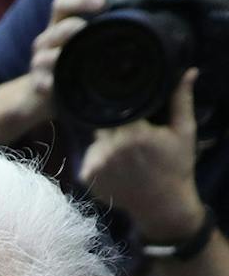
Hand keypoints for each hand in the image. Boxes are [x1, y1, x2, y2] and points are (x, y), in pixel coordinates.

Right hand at [18, 0, 103, 126]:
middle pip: (57, 28)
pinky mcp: (38, 84)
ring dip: (60, 57)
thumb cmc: (75, 62)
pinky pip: (42, 83)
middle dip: (71, 28)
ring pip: (45, 56)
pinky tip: (59, 85)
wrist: (44, 93)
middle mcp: (48, 40)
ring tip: (74, 60)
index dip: (81, 0)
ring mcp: (40, 62)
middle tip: (85, 30)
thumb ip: (108, 27)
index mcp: (61, 24)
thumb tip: (156, 12)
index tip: (103, 3)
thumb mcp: (86, 41)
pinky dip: (51, 84)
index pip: (64, 3)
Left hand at [81, 69, 206, 241]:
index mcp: (134, 134)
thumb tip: (189, 72)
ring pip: (94, 141)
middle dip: (113, 124)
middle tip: (129, 130)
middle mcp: (111, 149)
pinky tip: (115, 164)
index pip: (116, 108)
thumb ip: (181, 100)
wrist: (163, 204)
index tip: (128, 107)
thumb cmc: (176, 166)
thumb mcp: (184, 131)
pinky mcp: (88, 178)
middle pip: (102, 124)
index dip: (120, 106)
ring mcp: (96, 165)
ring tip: (123, 149)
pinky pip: (88, 158)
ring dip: (104, 142)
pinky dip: (98, 158)